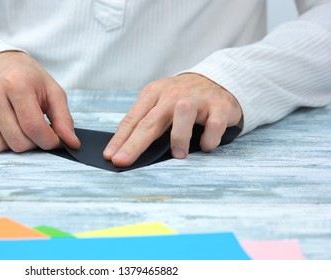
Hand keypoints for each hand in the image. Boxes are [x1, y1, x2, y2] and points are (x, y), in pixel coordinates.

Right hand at [0, 51, 79, 152]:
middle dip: (30, 143)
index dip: (49, 142)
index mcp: (17, 84)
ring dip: (8, 142)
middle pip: (16, 143)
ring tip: (12, 124)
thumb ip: (63, 118)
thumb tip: (72, 144)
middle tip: (31, 129)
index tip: (53, 140)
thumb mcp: (50, 90)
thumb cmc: (25, 77)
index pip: (34, 129)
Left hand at [103, 73, 241, 166]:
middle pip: (151, 121)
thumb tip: (123, 148)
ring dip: (178, 137)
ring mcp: (197, 99)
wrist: (219, 80)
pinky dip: (209, 139)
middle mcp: (173, 94)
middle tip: (123, 160)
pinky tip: (206, 146)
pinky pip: (213, 125)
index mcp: (155, 93)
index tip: (110, 156)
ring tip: (178, 155)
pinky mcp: (220, 107)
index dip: (120, 139)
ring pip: (183, 114)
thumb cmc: (183, 98)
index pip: (133, 119)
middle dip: (135, 143)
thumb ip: (145, 121)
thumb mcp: (160, 102)